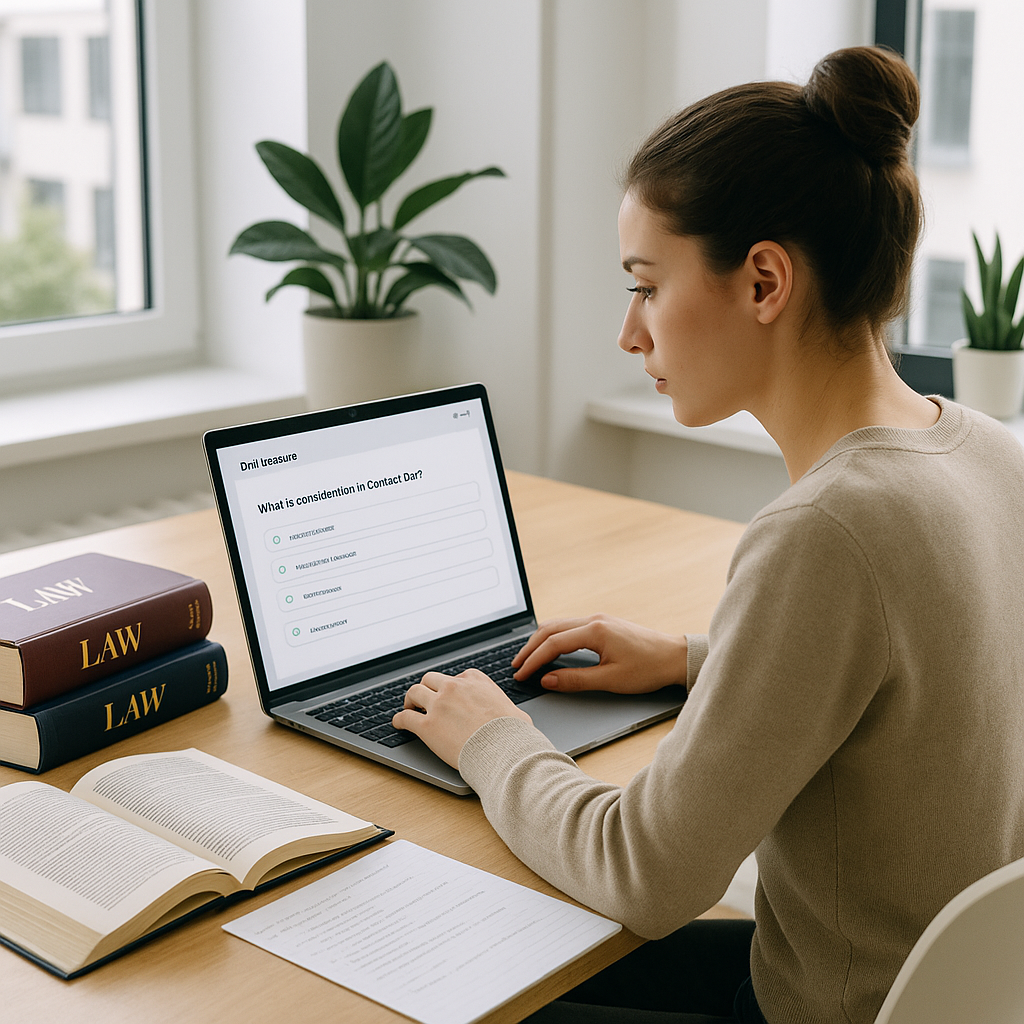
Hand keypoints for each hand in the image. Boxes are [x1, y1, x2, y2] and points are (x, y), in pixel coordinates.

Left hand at [392, 669, 531, 767]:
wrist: (504, 749)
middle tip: (424, 699)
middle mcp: (454, 687)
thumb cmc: (513, 734)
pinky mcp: (427, 725)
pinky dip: (399, 720)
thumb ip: (506, 709)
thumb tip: (514, 718)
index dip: (450, 687)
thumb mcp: (515, 712)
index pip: (457, 677)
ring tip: (409, 708)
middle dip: (427, 688)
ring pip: (414, 692)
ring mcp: (439, 704)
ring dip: (410, 700)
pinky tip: (399, 724)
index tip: (448, 694)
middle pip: (431, 679)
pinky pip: (405, 717)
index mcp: (475, 681)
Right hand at [511, 614, 687, 693]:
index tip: (521, 675)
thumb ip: (576, 680)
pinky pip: (569, 626)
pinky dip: (553, 637)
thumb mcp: (611, 680)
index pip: (553, 644)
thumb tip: (548, 680)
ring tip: (527, 658)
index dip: (534, 661)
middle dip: (530, 648)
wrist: (674, 656)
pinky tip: (549, 649)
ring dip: (540, 641)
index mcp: (595, 631)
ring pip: (558, 625)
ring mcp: (598, 619)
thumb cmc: (648, 668)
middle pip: (550, 629)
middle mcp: (594, 620)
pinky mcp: (603, 624)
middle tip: (516, 666)